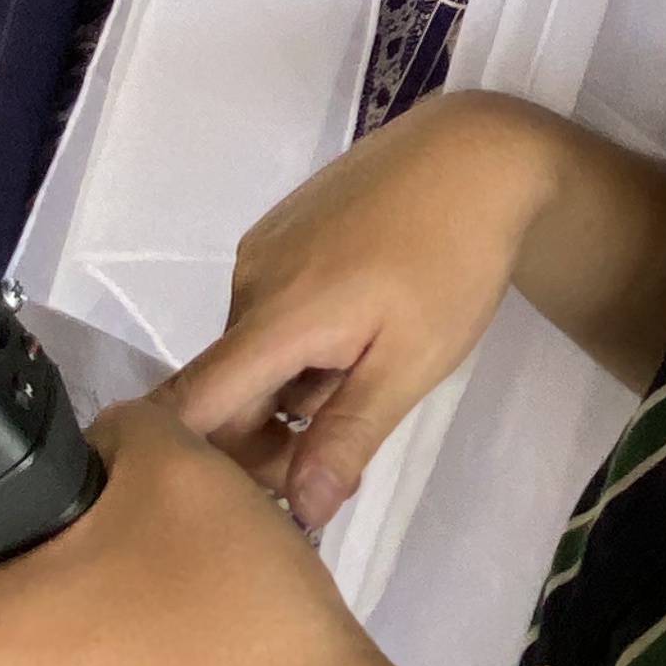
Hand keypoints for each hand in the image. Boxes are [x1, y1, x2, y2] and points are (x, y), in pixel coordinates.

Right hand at [167, 97, 575, 524]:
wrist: (475, 152)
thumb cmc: (454, 260)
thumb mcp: (412, 363)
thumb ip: (348, 435)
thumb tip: (299, 513)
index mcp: (275, 318)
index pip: (190, 405)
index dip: (191, 462)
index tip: (236, 503)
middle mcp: (248, 281)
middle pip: (224, 389)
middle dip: (268, 439)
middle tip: (339, 461)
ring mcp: (260, 251)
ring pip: (252, 354)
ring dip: (291, 389)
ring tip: (365, 379)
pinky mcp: (278, 231)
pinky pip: (268, 313)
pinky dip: (298, 345)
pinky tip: (358, 334)